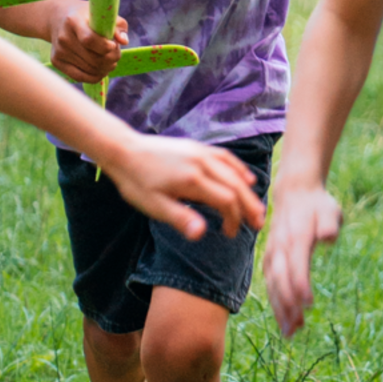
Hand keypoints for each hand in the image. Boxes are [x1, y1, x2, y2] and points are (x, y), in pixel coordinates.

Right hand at [48, 6, 126, 83]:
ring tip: (110, 60)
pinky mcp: (56, 62)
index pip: (89, 40)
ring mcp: (59, 51)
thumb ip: (117, 26)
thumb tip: (124, 41)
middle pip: (93, 59)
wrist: (58, 18)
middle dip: (112, 59)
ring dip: (106, 68)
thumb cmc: (86, 16)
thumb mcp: (102, 14)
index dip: (106, 47)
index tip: (114, 44)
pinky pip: (80, 77)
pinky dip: (95, 76)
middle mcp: (64, 37)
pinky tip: (101, 70)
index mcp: (74, 21)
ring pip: (90, 70)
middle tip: (116, 54)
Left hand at [95, 134, 263, 242]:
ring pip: (233, 171)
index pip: (226, 201)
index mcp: (192, 181)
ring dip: (247, 190)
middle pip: (236, 186)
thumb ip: (180, 218)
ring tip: (256, 207)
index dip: (234, 219)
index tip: (230, 234)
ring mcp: (200, 152)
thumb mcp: (154, 206)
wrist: (123, 150)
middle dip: (249, 206)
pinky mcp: (197, 147)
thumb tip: (202, 234)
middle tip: (259, 224)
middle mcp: (202, 163)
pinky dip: (239, 168)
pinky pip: (225, 157)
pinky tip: (245, 178)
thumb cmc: (137, 182)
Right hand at [263, 175, 341, 337]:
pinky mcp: (270, 259)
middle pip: (280, 280)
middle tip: (297, 329)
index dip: (300, 285)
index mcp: (296, 236)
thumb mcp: (330, 209)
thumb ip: (330, 223)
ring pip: (272, 285)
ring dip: (279, 309)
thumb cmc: (317, 205)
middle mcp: (280, 247)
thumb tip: (329, 237)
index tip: (309, 305)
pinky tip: (284, 320)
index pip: (296, 264)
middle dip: (287, 305)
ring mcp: (272, 253)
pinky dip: (275, 303)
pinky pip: (270, 284)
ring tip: (290, 333)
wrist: (295, 193)